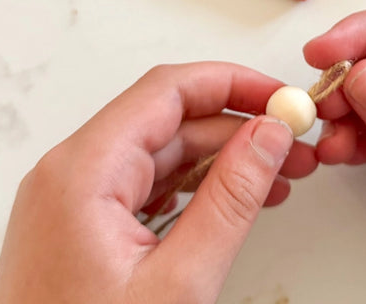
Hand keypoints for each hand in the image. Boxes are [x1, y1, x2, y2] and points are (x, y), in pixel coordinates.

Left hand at [0, 62, 316, 303]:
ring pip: (162, 152)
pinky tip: (235, 200)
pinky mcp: (84, 223)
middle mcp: (72, 171)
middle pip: (169, 120)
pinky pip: (148, 184)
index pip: (168, 91)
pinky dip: (195, 186)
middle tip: (293, 145)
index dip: (231, 84)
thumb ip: (230, 199)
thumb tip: (268, 135)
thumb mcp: (178, 282)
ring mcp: (75, 197)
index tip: (280, 96)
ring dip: (222, 159)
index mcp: (83, 169)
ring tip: (278, 177)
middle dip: (237, 128)